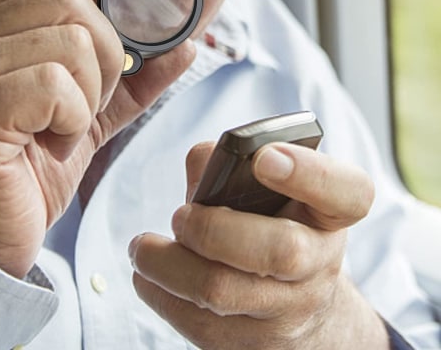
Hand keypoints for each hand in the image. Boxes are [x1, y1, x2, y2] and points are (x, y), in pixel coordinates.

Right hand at [0, 0, 195, 277]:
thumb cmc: (32, 168)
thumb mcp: (92, 116)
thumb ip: (135, 79)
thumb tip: (187, 46)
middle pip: (71, 1)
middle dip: (104, 56)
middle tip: (88, 103)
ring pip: (70, 40)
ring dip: (89, 93)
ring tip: (65, 128)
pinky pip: (55, 83)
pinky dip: (72, 117)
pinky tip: (54, 142)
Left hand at [129, 142, 389, 348]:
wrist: (299, 305)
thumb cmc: (273, 226)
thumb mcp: (271, 191)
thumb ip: (234, 164)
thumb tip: (203, 165)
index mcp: (330, 213)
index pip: (347, 192)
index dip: (308, 173)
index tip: (264, 158)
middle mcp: (320, 263)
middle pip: (280, 250)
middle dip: (213, 229)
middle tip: (179, 217)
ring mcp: (290, 311)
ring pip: (224, 291)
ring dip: (169, 264)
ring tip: (142, 248)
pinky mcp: (254, 344)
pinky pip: (199, 324)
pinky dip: (161, 295)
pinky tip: (148, 275)